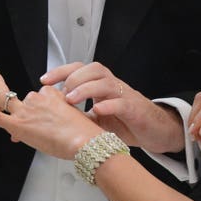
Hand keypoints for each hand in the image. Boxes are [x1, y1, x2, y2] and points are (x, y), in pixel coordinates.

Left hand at [0, 85, 103, 159]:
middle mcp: (37, 97)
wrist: (86, 142)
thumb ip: (55, 117)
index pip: (40, 98)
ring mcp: (27, 110)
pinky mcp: (19, 124)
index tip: (50, 121)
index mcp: (52, 93)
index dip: (41, 111)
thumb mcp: (72, 119)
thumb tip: (45, 123)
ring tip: (43, 133)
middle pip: (26, 103)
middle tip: (48, 130)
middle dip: (31, 116)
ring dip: (22, 121)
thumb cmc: (83, 134)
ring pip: (15, 111)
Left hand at [42, 62, 184, 153]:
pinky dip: (109, 105)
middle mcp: (112, 86)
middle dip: (73, 78)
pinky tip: (97, 110)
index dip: (62, 71)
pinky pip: (122, 103)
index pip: (80, 69)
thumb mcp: (97, 120)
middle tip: (61, 94)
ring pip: (106, 82)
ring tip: (72, 99)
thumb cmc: (126, 123)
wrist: (155, 131)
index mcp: (101, 86)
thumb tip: (51, 120)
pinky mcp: (135, 110)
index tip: (44, 80)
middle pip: (94, 69)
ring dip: (86, 89)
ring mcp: (125, 96)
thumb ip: (79, 116)